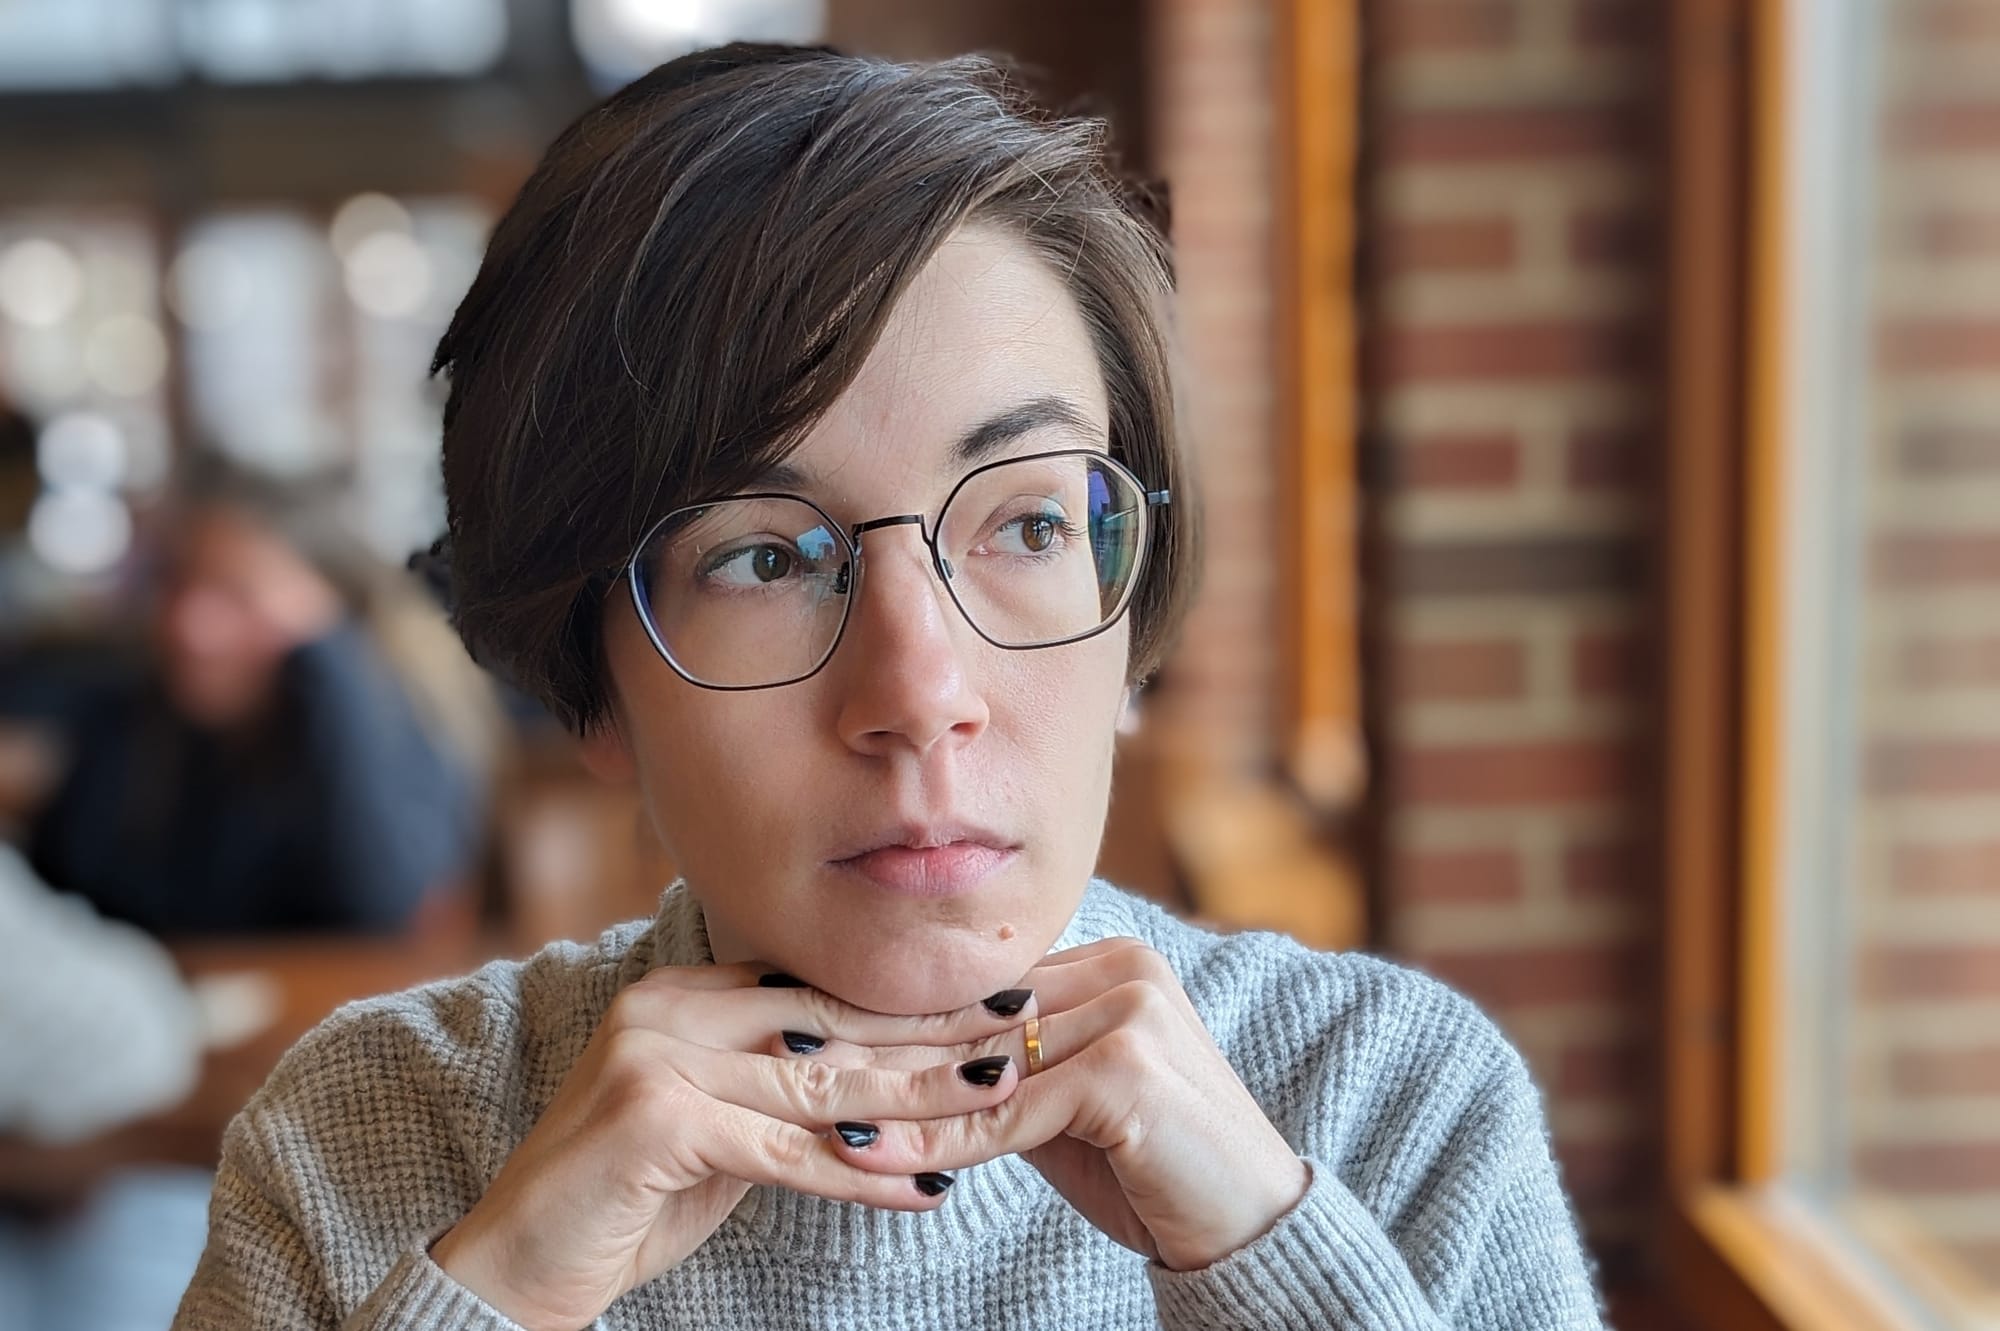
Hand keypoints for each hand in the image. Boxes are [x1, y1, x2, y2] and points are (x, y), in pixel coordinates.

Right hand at [429, 965, 1024, 1330]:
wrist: (516, 1265)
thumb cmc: (625, 1200)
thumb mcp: (713, 1124)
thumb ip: (776, 1084)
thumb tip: (875, 1070)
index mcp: (683, 993)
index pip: (820, 992)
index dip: (907, 1005)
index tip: (988, 1007)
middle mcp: (667, 1009)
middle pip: (830, 1024)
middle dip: (932, 1037)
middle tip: (1019, 1037)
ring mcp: (655, 1057)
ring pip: (818, 1083)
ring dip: (917, 1099)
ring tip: (996, 1101)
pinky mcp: (654, 1119)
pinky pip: (782, 1150)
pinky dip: (857, 1171)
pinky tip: (920, 1184)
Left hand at [820, 939, 1310, 1270]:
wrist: (1250, 1224)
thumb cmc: (1154, 1169)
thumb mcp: (1068, 1104)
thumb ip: (1006, 1069)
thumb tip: (909, 1059)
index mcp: (1111, 960)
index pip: (980, 990)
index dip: (894, 1016)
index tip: (812, 1030)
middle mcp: (1124, 969)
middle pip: (972, 1017)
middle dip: (876, 1048)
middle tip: (788, 1062)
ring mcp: (1132, 1013)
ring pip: (980, 1065)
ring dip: (889, 1096)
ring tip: (808, 1108)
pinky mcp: (1129, 1071)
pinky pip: (1007, 1114)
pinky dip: (938, 1144)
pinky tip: (873, 1157)